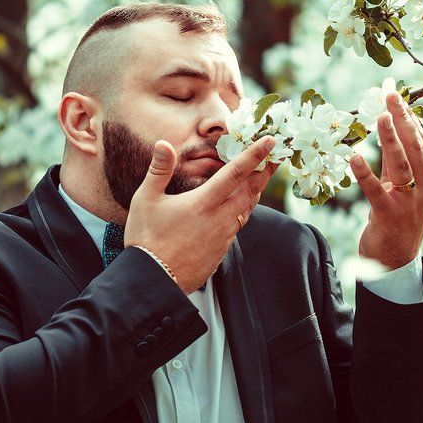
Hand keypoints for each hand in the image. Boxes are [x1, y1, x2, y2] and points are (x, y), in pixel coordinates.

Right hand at [125, 137, 277, 293]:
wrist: (154, 280)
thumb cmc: (146, 239)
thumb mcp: (146, 200)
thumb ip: (158, 170)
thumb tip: (164, 144)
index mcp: (203, 203)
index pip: (236, 173)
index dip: (255, 155)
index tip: (271, 141)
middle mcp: (219, 218)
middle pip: (251, 190)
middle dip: (265, 171)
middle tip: (276, 157)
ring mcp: (223, 236)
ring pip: (247, 209)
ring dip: (256, 191)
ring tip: (261, 178)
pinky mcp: (221, 250)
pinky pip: (238, 225)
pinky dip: (244, 211)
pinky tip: (240, 208)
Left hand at [350, 91, 422, 269]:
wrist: (396, 261)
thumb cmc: (399, 221)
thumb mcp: (404, 190)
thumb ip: (400, 165)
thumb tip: (392, 132)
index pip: (421, 142)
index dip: (410, 118)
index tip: (396, 96)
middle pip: (414, 147)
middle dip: (402, 119)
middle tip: (389, 96)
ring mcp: (408, 202)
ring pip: (401, 165)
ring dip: (390, 139)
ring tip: (379, 117)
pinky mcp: (388, 215)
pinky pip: (375, 190)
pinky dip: (365, 173)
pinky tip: (355, 157)